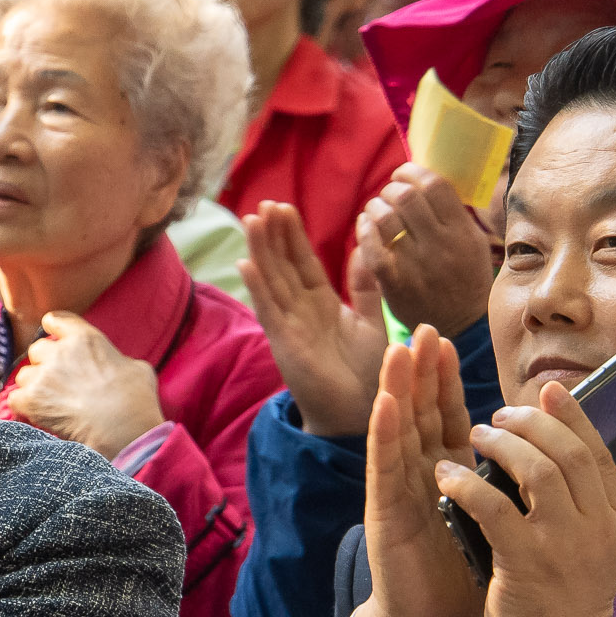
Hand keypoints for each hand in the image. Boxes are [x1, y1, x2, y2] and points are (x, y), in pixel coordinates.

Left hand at [5, 313, 164, 457]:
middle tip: (59, 382)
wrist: (123, 431)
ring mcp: (43, 375)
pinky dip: (24, 408)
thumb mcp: (137, 368)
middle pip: (37, 349)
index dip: (53, 330)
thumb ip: (117, 359)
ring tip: (51, 404)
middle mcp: (60, 352)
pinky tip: (38, 416)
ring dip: (34, 387)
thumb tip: (115, 366)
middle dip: (44, 364)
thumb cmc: (136, 401)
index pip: (56, 320)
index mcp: (85, 338)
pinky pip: (15, 399)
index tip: (54, 339)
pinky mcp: (31, 400)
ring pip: (24, 375)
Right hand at [239, 200, 385, 439]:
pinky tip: (245, 265)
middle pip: (282, 265)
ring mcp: (288, 325)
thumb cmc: (366, 371)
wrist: (360, 412)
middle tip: (265, 204)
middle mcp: (300, 309)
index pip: (303, 261)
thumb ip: (365, 285)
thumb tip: (365, 246)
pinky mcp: (284, 343)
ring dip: (260, 252)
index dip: (292, 235)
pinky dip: (257, 288)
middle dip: (273, 235)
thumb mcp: (370, 319)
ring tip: (251, 221)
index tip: (284, 207)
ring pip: (271, 281)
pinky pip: (269, 311)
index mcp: (320, 302)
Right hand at [350, 326, 483, 616]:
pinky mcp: (385, 513)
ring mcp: (398, 490)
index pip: (444, 416)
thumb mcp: (493, 518)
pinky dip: (383, 433)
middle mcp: (418, 474)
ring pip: (397, 430)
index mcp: (445, 472)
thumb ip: (502, 485)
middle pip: (417, 412)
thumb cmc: (463, 573)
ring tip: (397, 350)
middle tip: (422, 330)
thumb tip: (535, 454)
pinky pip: (384, 467)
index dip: (444, 380)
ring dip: (396, 388)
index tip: (447, 341)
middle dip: (420, 371)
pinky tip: (384, 403)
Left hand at [356, 165, 495, 335]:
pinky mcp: (395, 283)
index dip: (413, 172)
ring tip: (376, 210)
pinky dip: (364, 231)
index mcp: (462, 231)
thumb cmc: (466, 279)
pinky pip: (372, 249)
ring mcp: (416, 265)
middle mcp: (441, 245)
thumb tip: (427, 181)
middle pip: (407, 197)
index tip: (404, 174)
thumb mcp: (474, 243)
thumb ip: (455, 215)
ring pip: (386, 218)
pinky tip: (365, 226)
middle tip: (389, 194)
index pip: (436, 186)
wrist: (462, 326)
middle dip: (391, 188)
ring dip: (375, 207)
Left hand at [436, 383, 615, 616]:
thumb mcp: (589, 547)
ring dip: (501, 444)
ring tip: (474, 434)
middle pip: (568, 453)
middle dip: (531, 423)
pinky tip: (447, 475)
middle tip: (500, 414)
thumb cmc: (564, 599)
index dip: (575, 417)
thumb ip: (579, 505)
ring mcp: (564, 545)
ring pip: (537, 470)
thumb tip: (553, 450)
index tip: (551, 391)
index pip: (599, 454)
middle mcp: (599, 528)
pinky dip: (467, 483)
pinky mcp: (527, 561)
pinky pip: (494, 505)